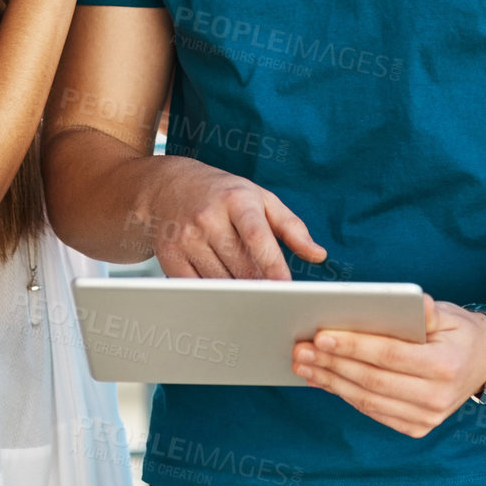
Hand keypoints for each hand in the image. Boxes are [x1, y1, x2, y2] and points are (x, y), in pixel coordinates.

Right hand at [143, 158, 325, 279]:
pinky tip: (223, 295)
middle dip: (260, 286)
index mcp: (236, 199)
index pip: (256, 235)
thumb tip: (318, 255)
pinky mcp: (169, 256)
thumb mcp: (261, 198)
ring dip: (239, 294)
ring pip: (220, 281)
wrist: (167, 186)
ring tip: (251, 296)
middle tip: (276, 300)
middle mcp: (208, 217)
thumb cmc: (223, 194)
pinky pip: (197, 287)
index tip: (286, 287)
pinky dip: (213, 296)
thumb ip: (292, 227)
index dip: (272, 263)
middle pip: (241, 266)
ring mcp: (185, 237)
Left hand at [291, 297, 485, 437]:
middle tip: (300, 349)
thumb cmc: (457, 331)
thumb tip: (405, 301)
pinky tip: (322, 379)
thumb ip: (424, 310)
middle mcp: (438, 398)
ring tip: (303, 364)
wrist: (482, 361)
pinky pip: (372, 410)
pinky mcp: (415, 427)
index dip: (354, 346)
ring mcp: (427, 418)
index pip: (391, 356)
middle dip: (332, 364)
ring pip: (368, 400)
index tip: (321, 335)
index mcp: (446, 365)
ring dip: (330, 382)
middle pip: (373, 381)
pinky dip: (343, 394)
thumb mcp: (447, 313)